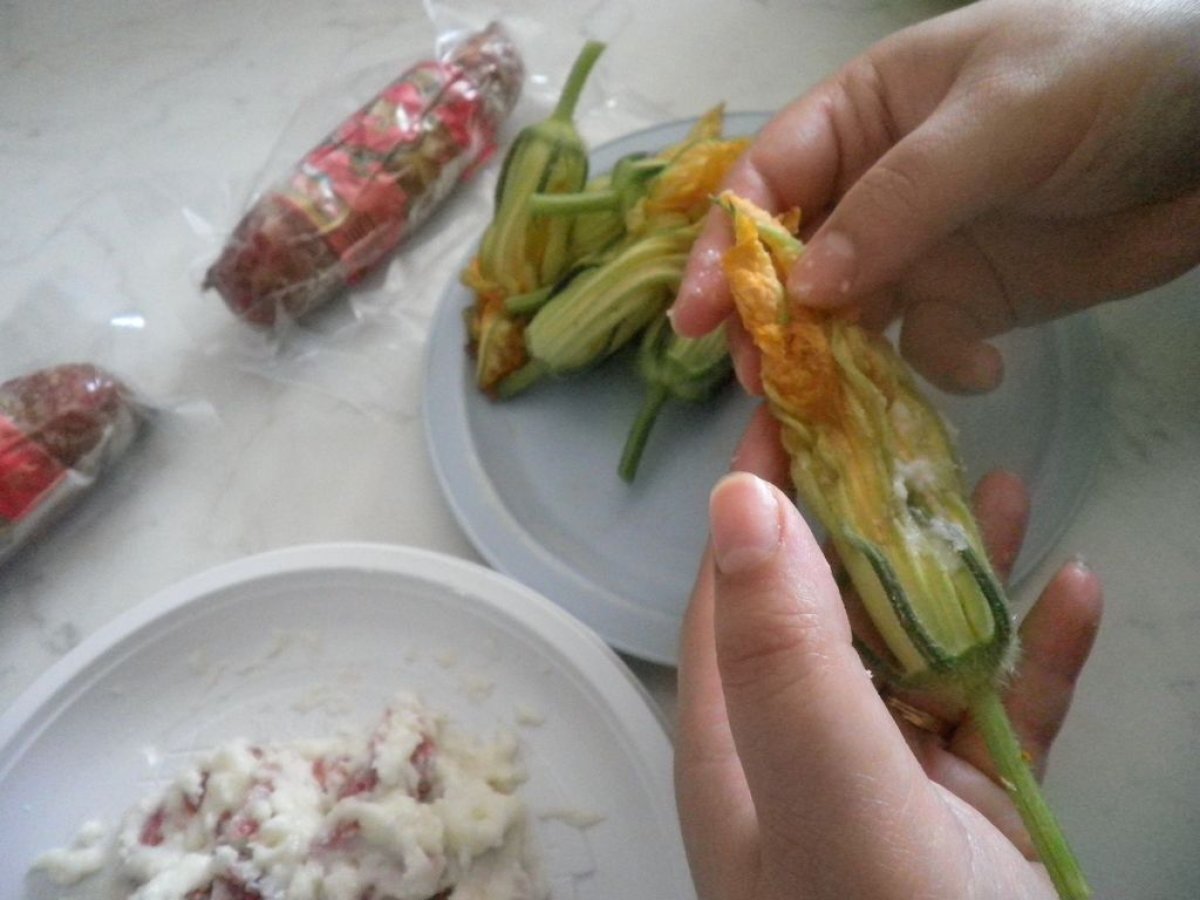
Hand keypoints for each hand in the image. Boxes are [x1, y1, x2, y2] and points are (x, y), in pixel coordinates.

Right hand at [672, 0, 1199, 393]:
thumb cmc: (1109, 76)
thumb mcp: (999, 119)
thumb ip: (900, 199)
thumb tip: (806, 288)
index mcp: (863, 115)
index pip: (768, 181)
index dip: (723, 246)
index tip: (698, 315)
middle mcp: (875, 185)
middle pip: (792, 262)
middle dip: (770, 320)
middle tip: (762, 379)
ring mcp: (921, 246)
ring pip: (848, 317)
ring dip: (840, 362)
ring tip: (836, 407)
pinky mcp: (971, 298)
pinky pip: (926, 347)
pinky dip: (942, 367)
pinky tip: (982, 366)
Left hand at [674, 437, 1102, 898]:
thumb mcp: (825, 789)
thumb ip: (785, 656)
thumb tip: (737, 499)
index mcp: (739, 743)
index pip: (734, 588)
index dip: (758, 493)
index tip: (794, 401)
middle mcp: (801, 754)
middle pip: (832, 609)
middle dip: (875, 519)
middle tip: (923, 435)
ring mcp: (889, 785)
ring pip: (922, 651)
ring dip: (963, 574)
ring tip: (1009, 491)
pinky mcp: (970, 816)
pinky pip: (1001, 713)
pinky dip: (1034, 656)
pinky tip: (1074, 594)